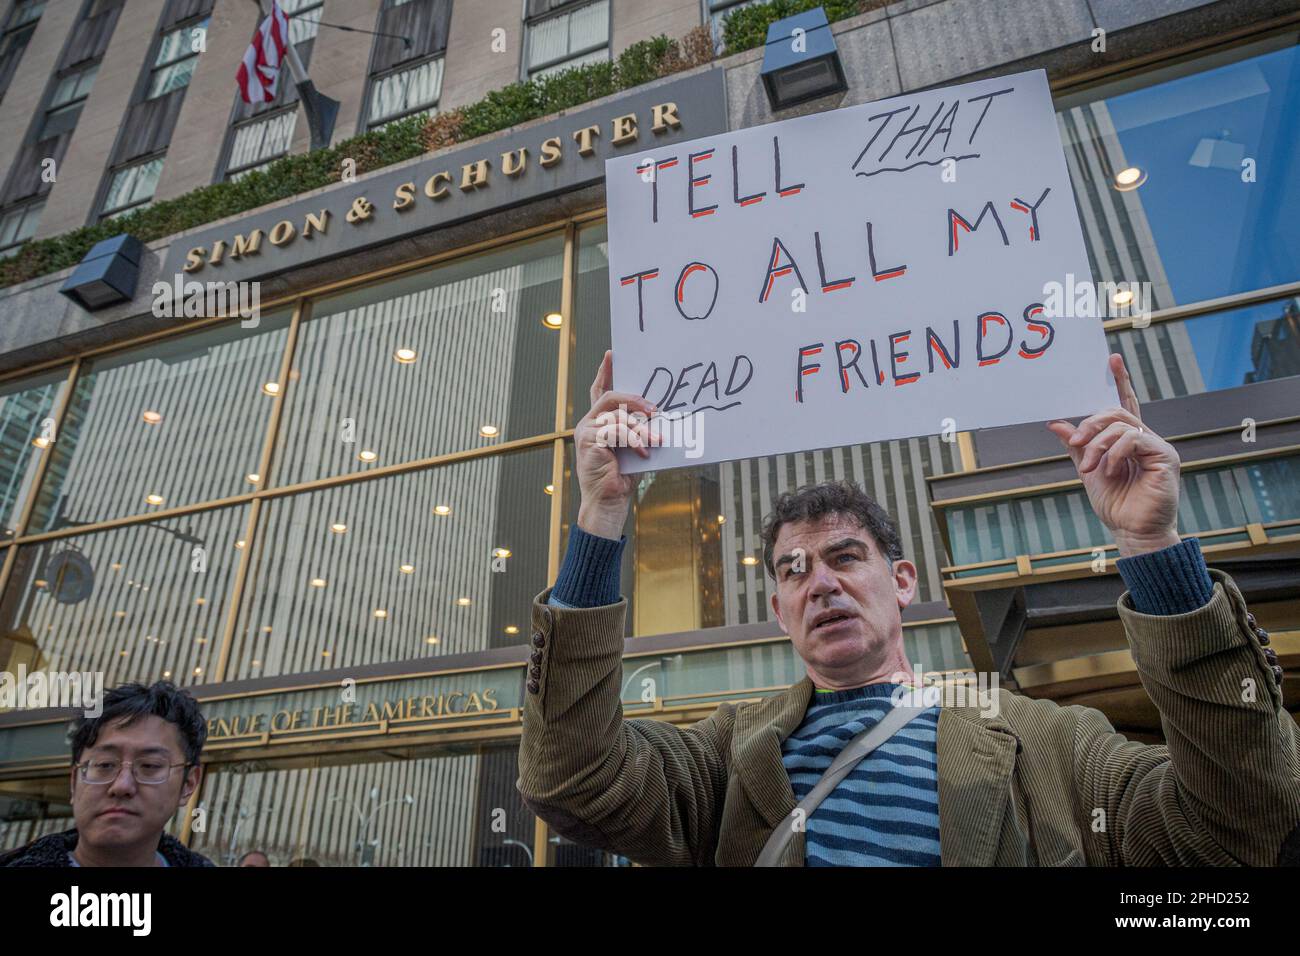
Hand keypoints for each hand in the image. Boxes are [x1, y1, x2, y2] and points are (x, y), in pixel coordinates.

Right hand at [574, 350, 657, 539]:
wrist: (608, 503)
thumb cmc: (623, 477)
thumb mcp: (634, 447)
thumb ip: (638, 429)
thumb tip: (658, 414)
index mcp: (599, 423)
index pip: (601, 391)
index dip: (606, 372)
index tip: (613, 354)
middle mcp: (589, 423)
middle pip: (610, 397)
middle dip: (635, 399)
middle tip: (654, 409)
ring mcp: (585, 431)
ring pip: (616, 415)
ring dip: (640, 427)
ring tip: (656, 440)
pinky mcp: (587, 440)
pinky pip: (614, 430)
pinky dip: (633, 439)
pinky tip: (643, 451)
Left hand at [1046, 354, 1181, 557]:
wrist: (1131, 531)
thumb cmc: (1115, 505)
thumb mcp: (1088, 471)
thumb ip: (1076, 446)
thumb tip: (1055, 423)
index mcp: (1127, 440)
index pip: (1124, 404)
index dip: (1119, 381)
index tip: (1112, 358)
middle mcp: (1145, 438)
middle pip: (1116, 412)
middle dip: (1091, 425)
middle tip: (1076, 444)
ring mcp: (1157, 446)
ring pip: (1121, 426)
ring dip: (1098, 445)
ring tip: (1089, 469)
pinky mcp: (1165, 455)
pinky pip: (1133, 439)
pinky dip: (1114, 453)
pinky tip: (1109, 470)